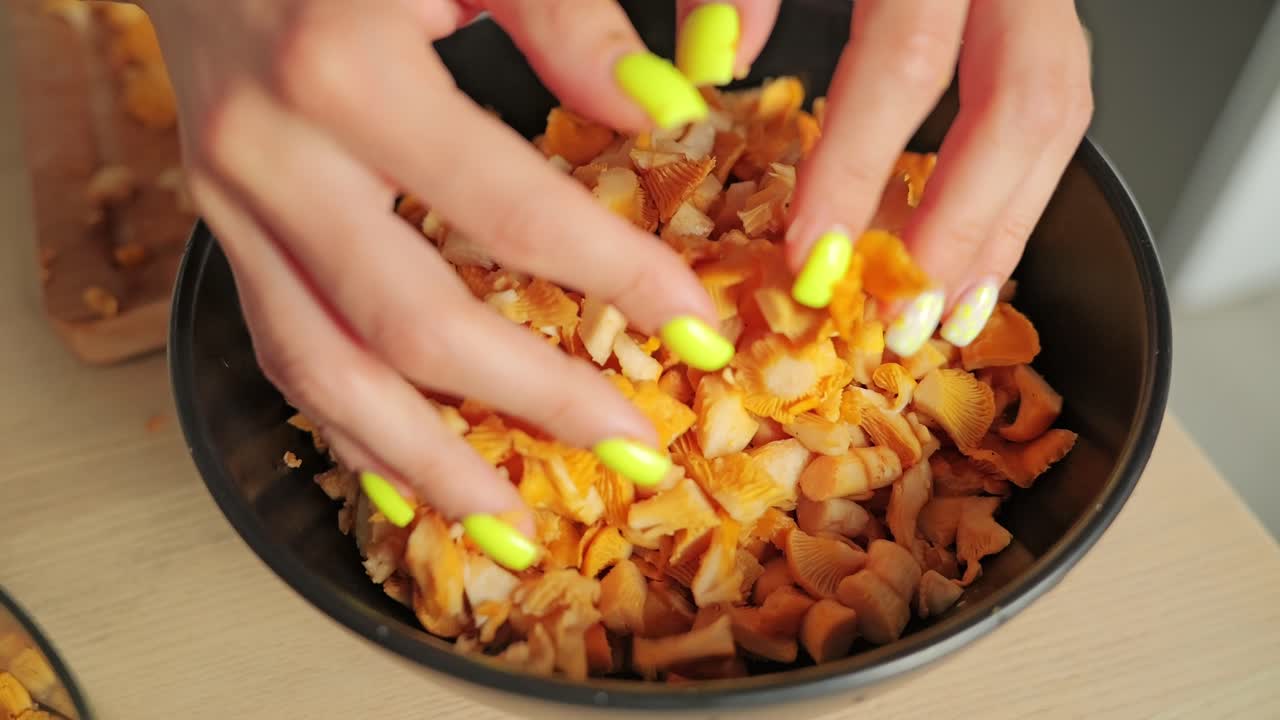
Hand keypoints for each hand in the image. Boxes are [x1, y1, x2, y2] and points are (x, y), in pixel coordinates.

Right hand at [144, 0, 732, 569]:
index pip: (509, 209)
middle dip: (533, 401)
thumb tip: (662, 111)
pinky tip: (404, 475)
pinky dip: (343, 427)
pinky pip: (277, 347)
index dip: (613, 278)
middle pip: (412, 323)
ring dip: (423, 461)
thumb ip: (561, 19)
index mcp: (345, 73)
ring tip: (510, 527)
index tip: (694, 330)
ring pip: (323, 368)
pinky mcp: (215, 224)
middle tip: (631, 452)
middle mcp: (273, 155)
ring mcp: (230, 202)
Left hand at [774, 0, 1092, 355]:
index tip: (814, 253)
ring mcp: (1046, 0)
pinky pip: (1057, 108)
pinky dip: (1016, 193)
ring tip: (949, 313)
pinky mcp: (1049, 22)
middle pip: (1020, 109)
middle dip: (960, 227)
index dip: (859, 167)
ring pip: (1058, 119)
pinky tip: (977, 253)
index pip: (907, 61)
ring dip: (1001, 229)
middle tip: (903, 311)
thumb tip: (717, 58)